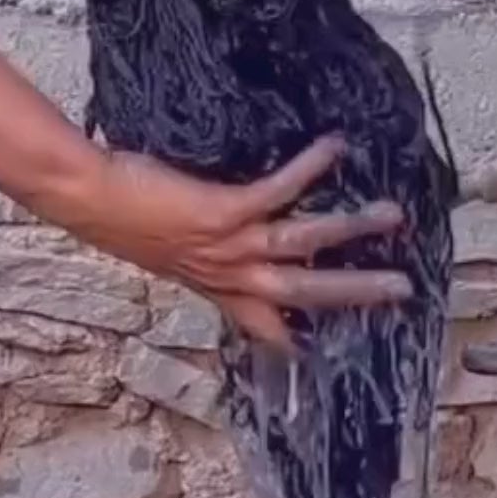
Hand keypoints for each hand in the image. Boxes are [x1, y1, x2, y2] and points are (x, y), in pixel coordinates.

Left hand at [53, 137, 410, 349]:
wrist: (92, 202)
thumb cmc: (126, 219)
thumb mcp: (170, 254)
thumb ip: (201, 259)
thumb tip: (222, 249)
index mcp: (216, 287)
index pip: (264, 327)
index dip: (296, 342)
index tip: (328, 351)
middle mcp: (228, 274)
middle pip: (304, 294)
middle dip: (356, 293)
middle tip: (404, 288)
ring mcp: (228, 245)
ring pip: (303, 245)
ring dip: (351, 230)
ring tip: (393, 215)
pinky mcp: (223, 211)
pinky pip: (279, 190)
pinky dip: (310, 167)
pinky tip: (336, 146)